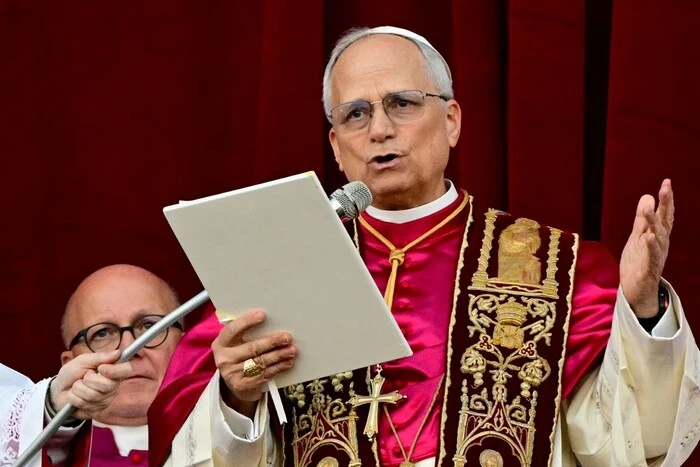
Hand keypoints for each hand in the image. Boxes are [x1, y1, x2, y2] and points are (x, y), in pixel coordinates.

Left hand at [50, 350, 133, 419]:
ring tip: (77, 386)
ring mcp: (105, 399)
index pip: (126, 370)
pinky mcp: (96, 411)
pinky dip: (74, 397)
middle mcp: (113, 386)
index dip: (115, 370)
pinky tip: (75, 396)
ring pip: (93, 394)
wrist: (58, 390)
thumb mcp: (83, 360)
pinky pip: (84, 403)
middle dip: (88, 380)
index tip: (101, 368)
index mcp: (113, 371)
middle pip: (107, 385)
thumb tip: (117, 353)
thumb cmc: (72, 373)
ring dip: (79, 388)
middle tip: (84, 377)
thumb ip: (100, 357)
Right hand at [212, 309, 296, 417]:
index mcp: (221, 343)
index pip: (232, 330)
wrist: (235, 384)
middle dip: (271, 341)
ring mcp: (233, 374)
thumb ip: (246, 333)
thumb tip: (270, 321)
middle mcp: (224, 359)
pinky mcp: (244, 385)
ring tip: (292, 350)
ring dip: (279, 355)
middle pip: (252, 348)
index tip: (262, 314)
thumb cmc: (239, 356)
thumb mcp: (236, 344)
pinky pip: (265, 374)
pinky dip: (279, 367)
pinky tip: (288, 362)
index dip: (247, 321)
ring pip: (261, 362)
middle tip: (287, 337)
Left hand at [620, 179, 673, 317]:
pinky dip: (651, 247)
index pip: (664, 215)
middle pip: (664, 222)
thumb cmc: (638, 262)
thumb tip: (647, 196)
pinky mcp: (648, 269)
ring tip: (649, 208)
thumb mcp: (638, 236)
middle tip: (666, 187)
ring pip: (658, 237)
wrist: (636, 290)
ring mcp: (656, 256)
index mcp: (657, 235)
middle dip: (666, 205)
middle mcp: (660, 244)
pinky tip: (649, 237)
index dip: (666, 199)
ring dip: (653, 222)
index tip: (667, 182)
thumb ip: (642, 218)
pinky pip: (651, 257)